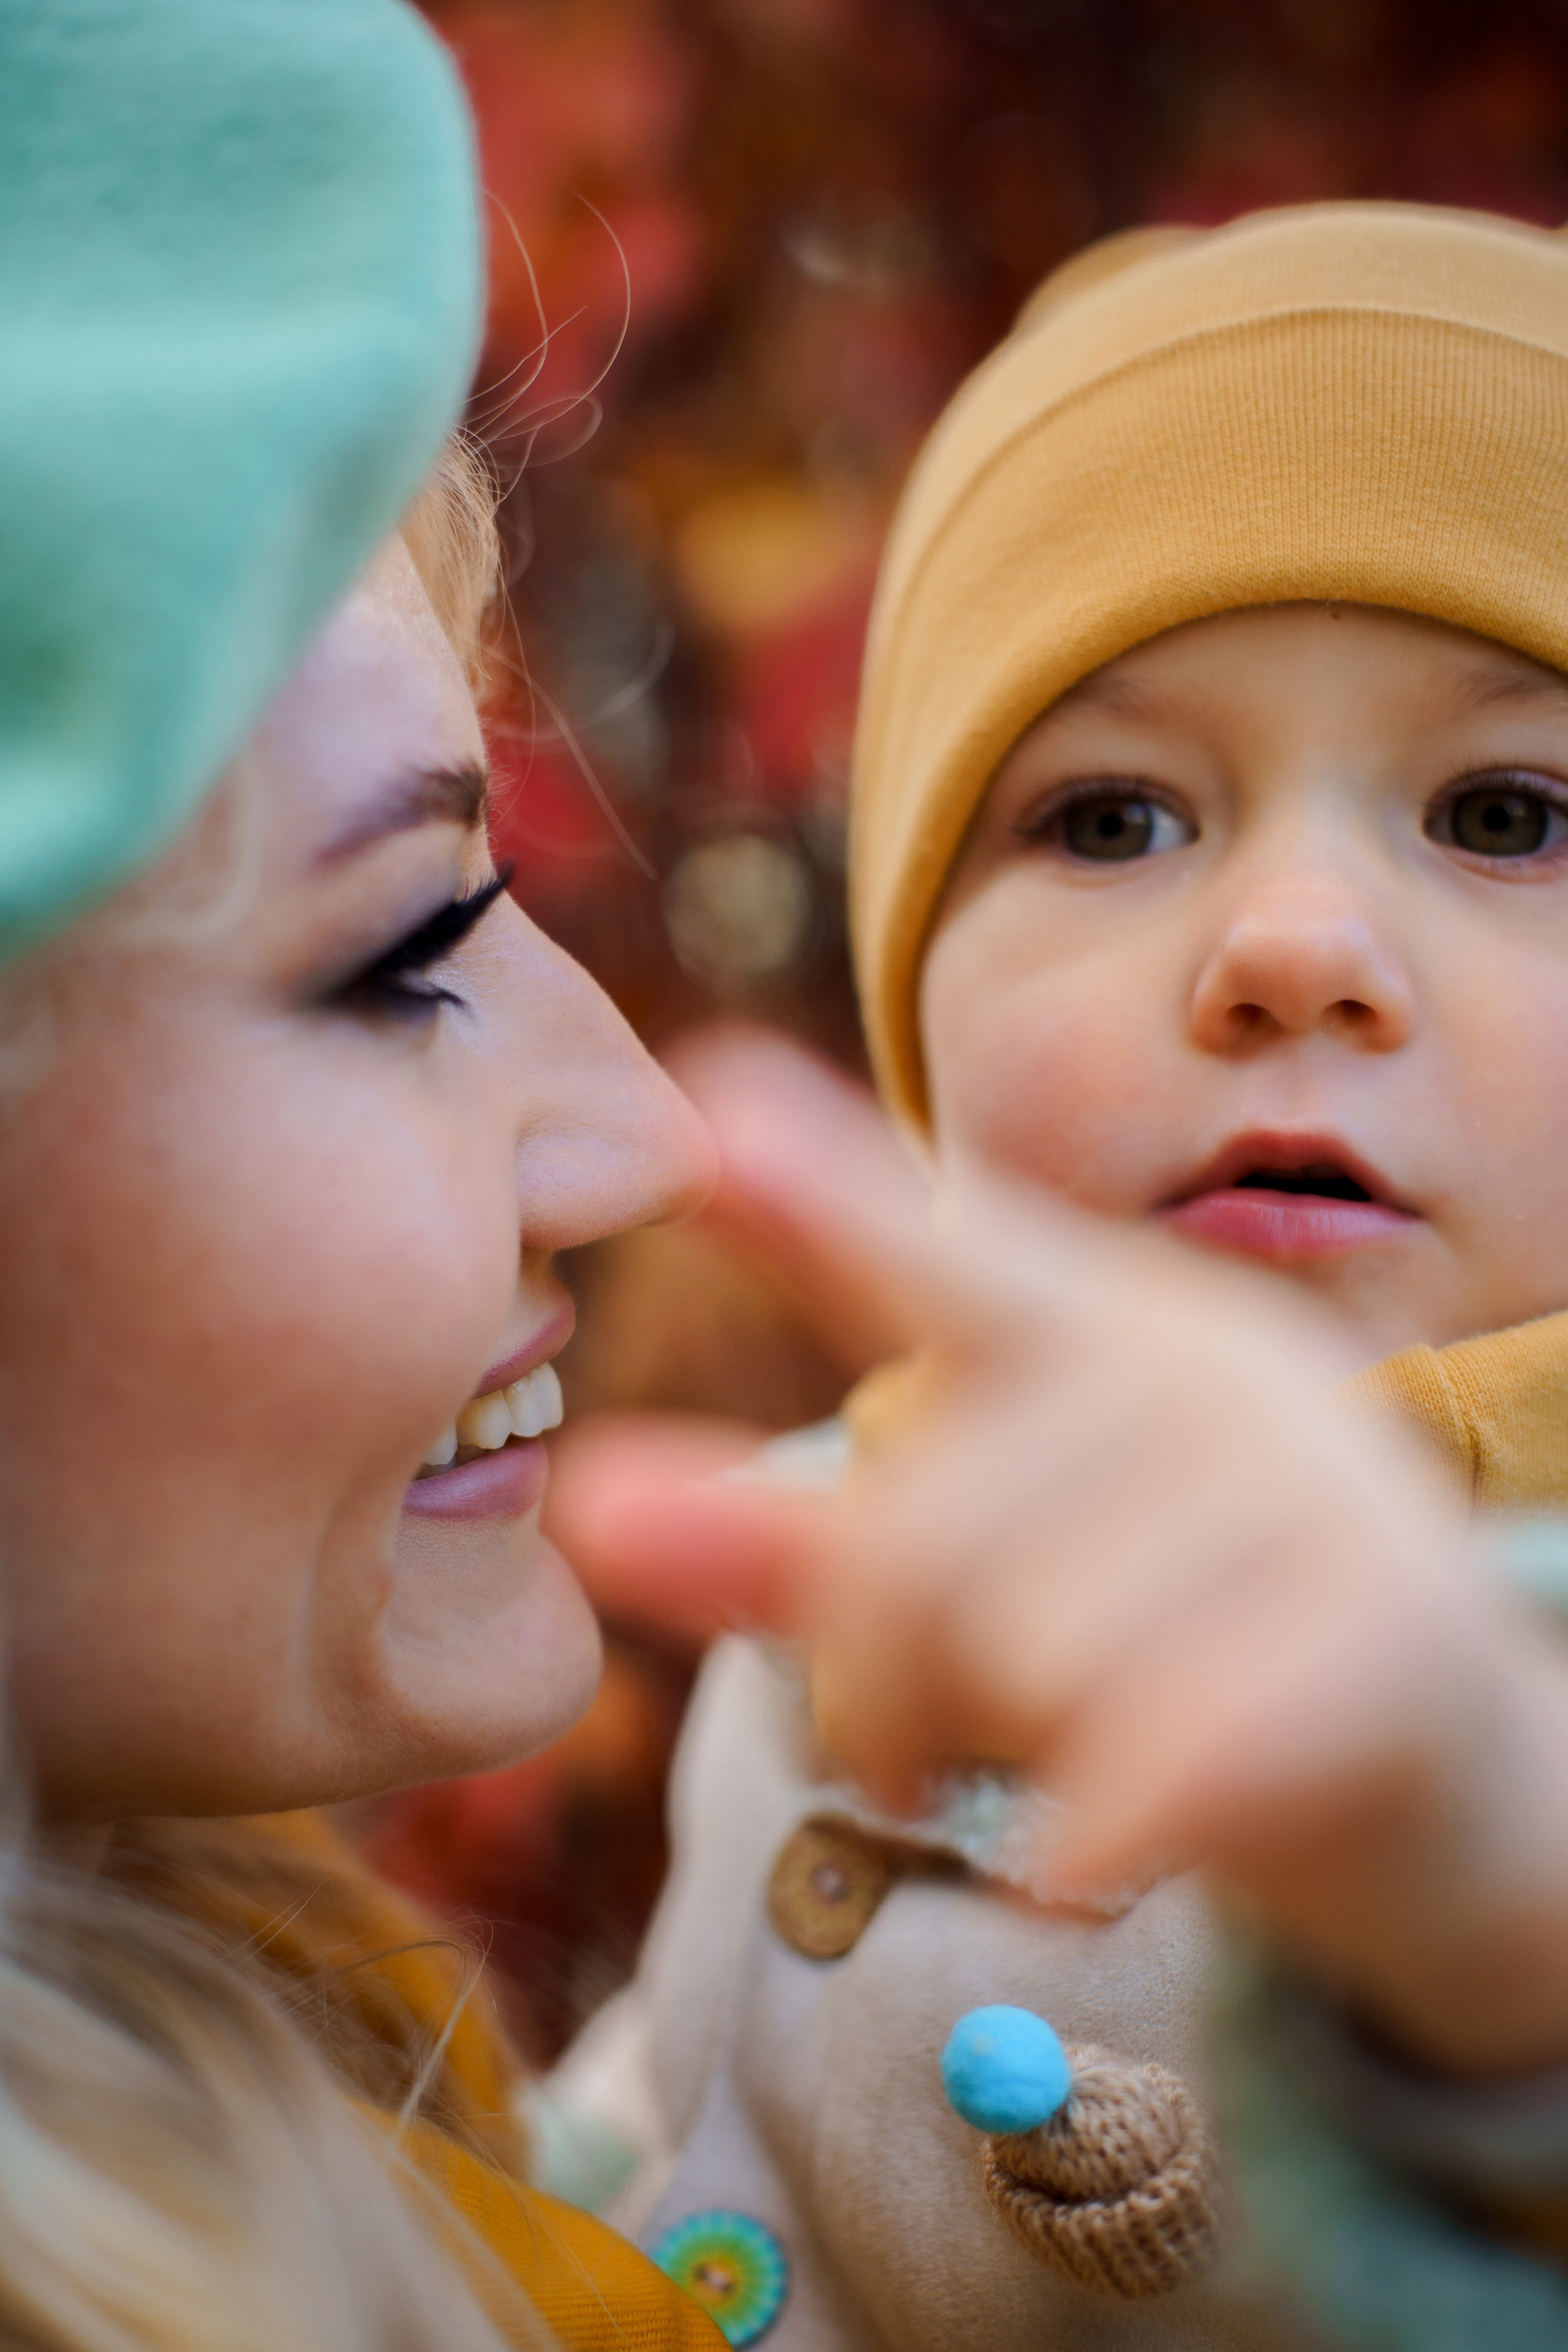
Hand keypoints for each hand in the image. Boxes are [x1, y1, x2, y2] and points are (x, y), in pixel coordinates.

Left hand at [549, 1029, 1567, 2075]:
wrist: (1435, 1758)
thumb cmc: (1165, 1634)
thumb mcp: (973, 1575)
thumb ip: (786, 1534)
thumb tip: (587, 1502)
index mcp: (1093, 1325)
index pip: (929, 1260)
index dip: (809, 1195)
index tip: (703, 1119)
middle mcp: (1201, 1370)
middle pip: (921, 1544)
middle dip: (873, 1690)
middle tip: (901, 1746)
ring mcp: (1313, 1485)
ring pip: (1030, 1655)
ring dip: (999, 1769)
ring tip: (1047, 1773)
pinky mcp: (1392, 1629)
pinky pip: (1159, 1757)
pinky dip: (1096, 1839)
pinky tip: (1089, 1859)